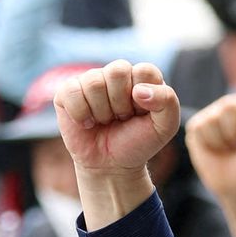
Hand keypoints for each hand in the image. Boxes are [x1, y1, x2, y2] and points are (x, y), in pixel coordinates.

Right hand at [55, 60, 181, 227]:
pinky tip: (87, 123)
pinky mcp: (68, 91)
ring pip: (94, 82)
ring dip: (102, 111)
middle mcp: (115, 73)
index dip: (144, 98)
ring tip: (105, 121)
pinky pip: (72, 92)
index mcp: (141, 76)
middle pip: (117, 71)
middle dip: (121, 104)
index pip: (144, 71)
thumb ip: (167, 102)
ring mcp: (90, 80)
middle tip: (121, 118)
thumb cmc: (138, 142)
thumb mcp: (165, 127)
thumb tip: (138, 90)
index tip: (141, 114)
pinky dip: (81, 114)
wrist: (112, 165)